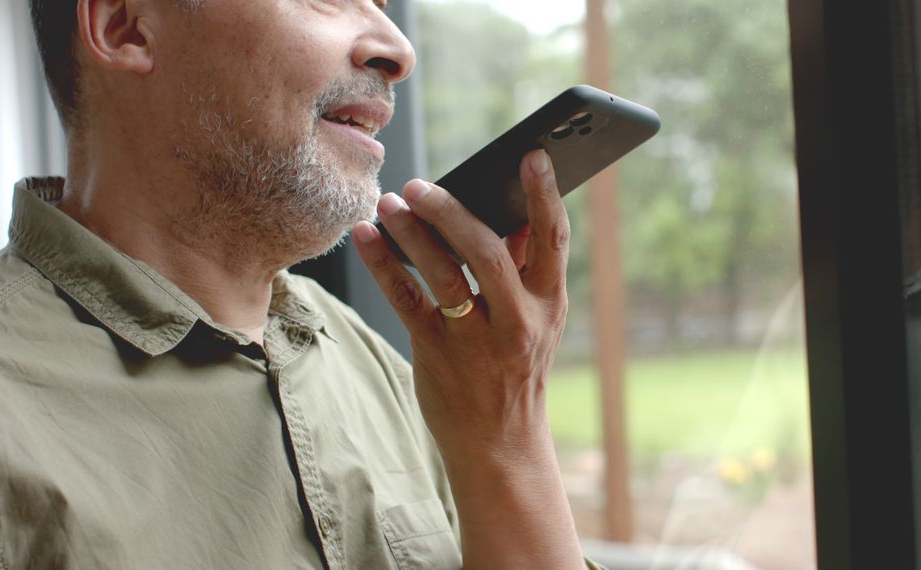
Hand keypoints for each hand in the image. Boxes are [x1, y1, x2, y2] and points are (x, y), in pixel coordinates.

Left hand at [351, 149, 568, 455]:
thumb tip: (511, 210)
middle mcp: (517, 320)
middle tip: (422, 184)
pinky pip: (406, 299)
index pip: (553, 238)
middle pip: (488, 251)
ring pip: (442, 273)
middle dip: (453, 211)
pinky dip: (383, 263)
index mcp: (548, 303)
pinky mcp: (436, 353)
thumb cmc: (514, 369)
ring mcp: (476, 339)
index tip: (532, 155)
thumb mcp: (536, 320)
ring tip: (390, 201)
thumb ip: (526, 268)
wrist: (499, 444)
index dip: (545, 194)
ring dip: (411, 231)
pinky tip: (366, 235)